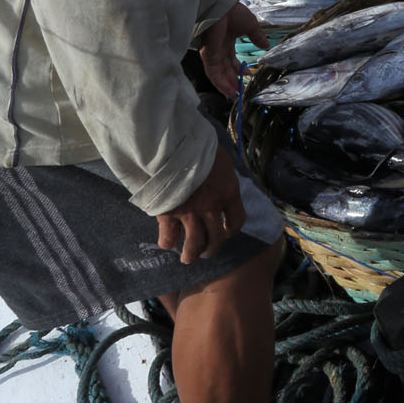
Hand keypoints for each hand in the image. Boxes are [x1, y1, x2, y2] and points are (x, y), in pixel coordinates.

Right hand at [157, 150, 242, 264]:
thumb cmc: (198, 146)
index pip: (237, 220)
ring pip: (194, 244)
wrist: (173, 144)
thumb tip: (221, 180)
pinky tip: (166, 243)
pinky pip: (168, 236)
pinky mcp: (168, 213)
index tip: (226, 232)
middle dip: (211, 249)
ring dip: (191, 254)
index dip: (232, 230)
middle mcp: (211, 207)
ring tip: (188, 258)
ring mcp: (190, 212)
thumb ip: (222, 176)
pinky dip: (167, 242)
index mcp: (228, 192)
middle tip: (206, 253)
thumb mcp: (220, 159)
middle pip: (216, 238)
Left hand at [196, 1, 266, 99]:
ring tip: (237, 96)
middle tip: (242, 91)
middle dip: (234, 81)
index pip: (232, 61)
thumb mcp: (250, 26)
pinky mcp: (209, 58)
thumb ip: (257, 37)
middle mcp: (219, 50)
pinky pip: (214, 75)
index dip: (240, 70)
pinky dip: (221, 84)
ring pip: (220, 75)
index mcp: (227, 42)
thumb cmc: (234, 14)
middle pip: (226, 71)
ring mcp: (213, 55)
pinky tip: (230, 92)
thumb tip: (266, 46)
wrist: (222, 8)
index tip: (248, 76)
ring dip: (227, 86)